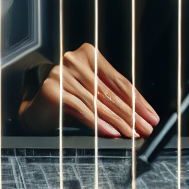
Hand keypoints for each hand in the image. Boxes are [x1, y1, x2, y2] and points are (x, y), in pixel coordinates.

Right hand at [18, 43, 158, 136]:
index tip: (151, 115)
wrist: (37, 110)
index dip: (137, 100)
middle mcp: (74, 59)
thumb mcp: (94, 95)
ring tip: (131, 133)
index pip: (118, 79)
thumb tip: (141, 115)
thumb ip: (113, 98)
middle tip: (145, 128)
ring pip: (97, 102)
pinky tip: (111, 132)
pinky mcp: (52, 89)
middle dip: (131, 113)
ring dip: (118, 121)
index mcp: (88, 55)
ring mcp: (62, 73)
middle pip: (109, 91)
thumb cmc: (69, 100)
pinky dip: (99, 123)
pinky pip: (82, 109)